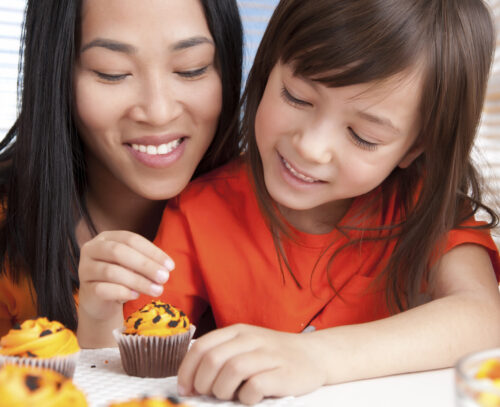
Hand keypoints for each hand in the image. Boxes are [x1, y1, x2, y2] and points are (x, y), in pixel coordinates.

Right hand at [78, 230, 174, 321]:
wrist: (101, 301)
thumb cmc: (122, 277)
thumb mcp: (134, 265)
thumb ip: (146, 262)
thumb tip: (166, 268)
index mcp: (106, 237)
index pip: (131, 239)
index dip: (152, 252)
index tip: (170, 266)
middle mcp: (92, 249)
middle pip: (119, 252)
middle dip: (146, 265)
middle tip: (165, 278)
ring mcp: (85, 268)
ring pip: (112, 272)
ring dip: (139, 281)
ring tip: (157, 290)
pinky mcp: (85, 288)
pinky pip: (103, 289)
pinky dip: (123, 292)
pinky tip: (136, 296)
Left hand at [177, 324, 326, 404]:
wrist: (313, 355)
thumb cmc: (272, 355)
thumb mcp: (245, 346)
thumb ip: (221, 356)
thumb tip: (190, 381)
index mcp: (237, 331)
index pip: (201, 347)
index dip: (186, 370)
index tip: (186, 389)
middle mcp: (251, 339)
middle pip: (213, 359)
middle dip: (203, 383)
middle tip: (208, 394)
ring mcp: (268, 355)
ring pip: (231, 370)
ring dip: (222, 390)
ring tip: (229, 395)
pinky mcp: (283, 373)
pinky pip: (254, 387)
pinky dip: (246, 397)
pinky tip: (249, 398)